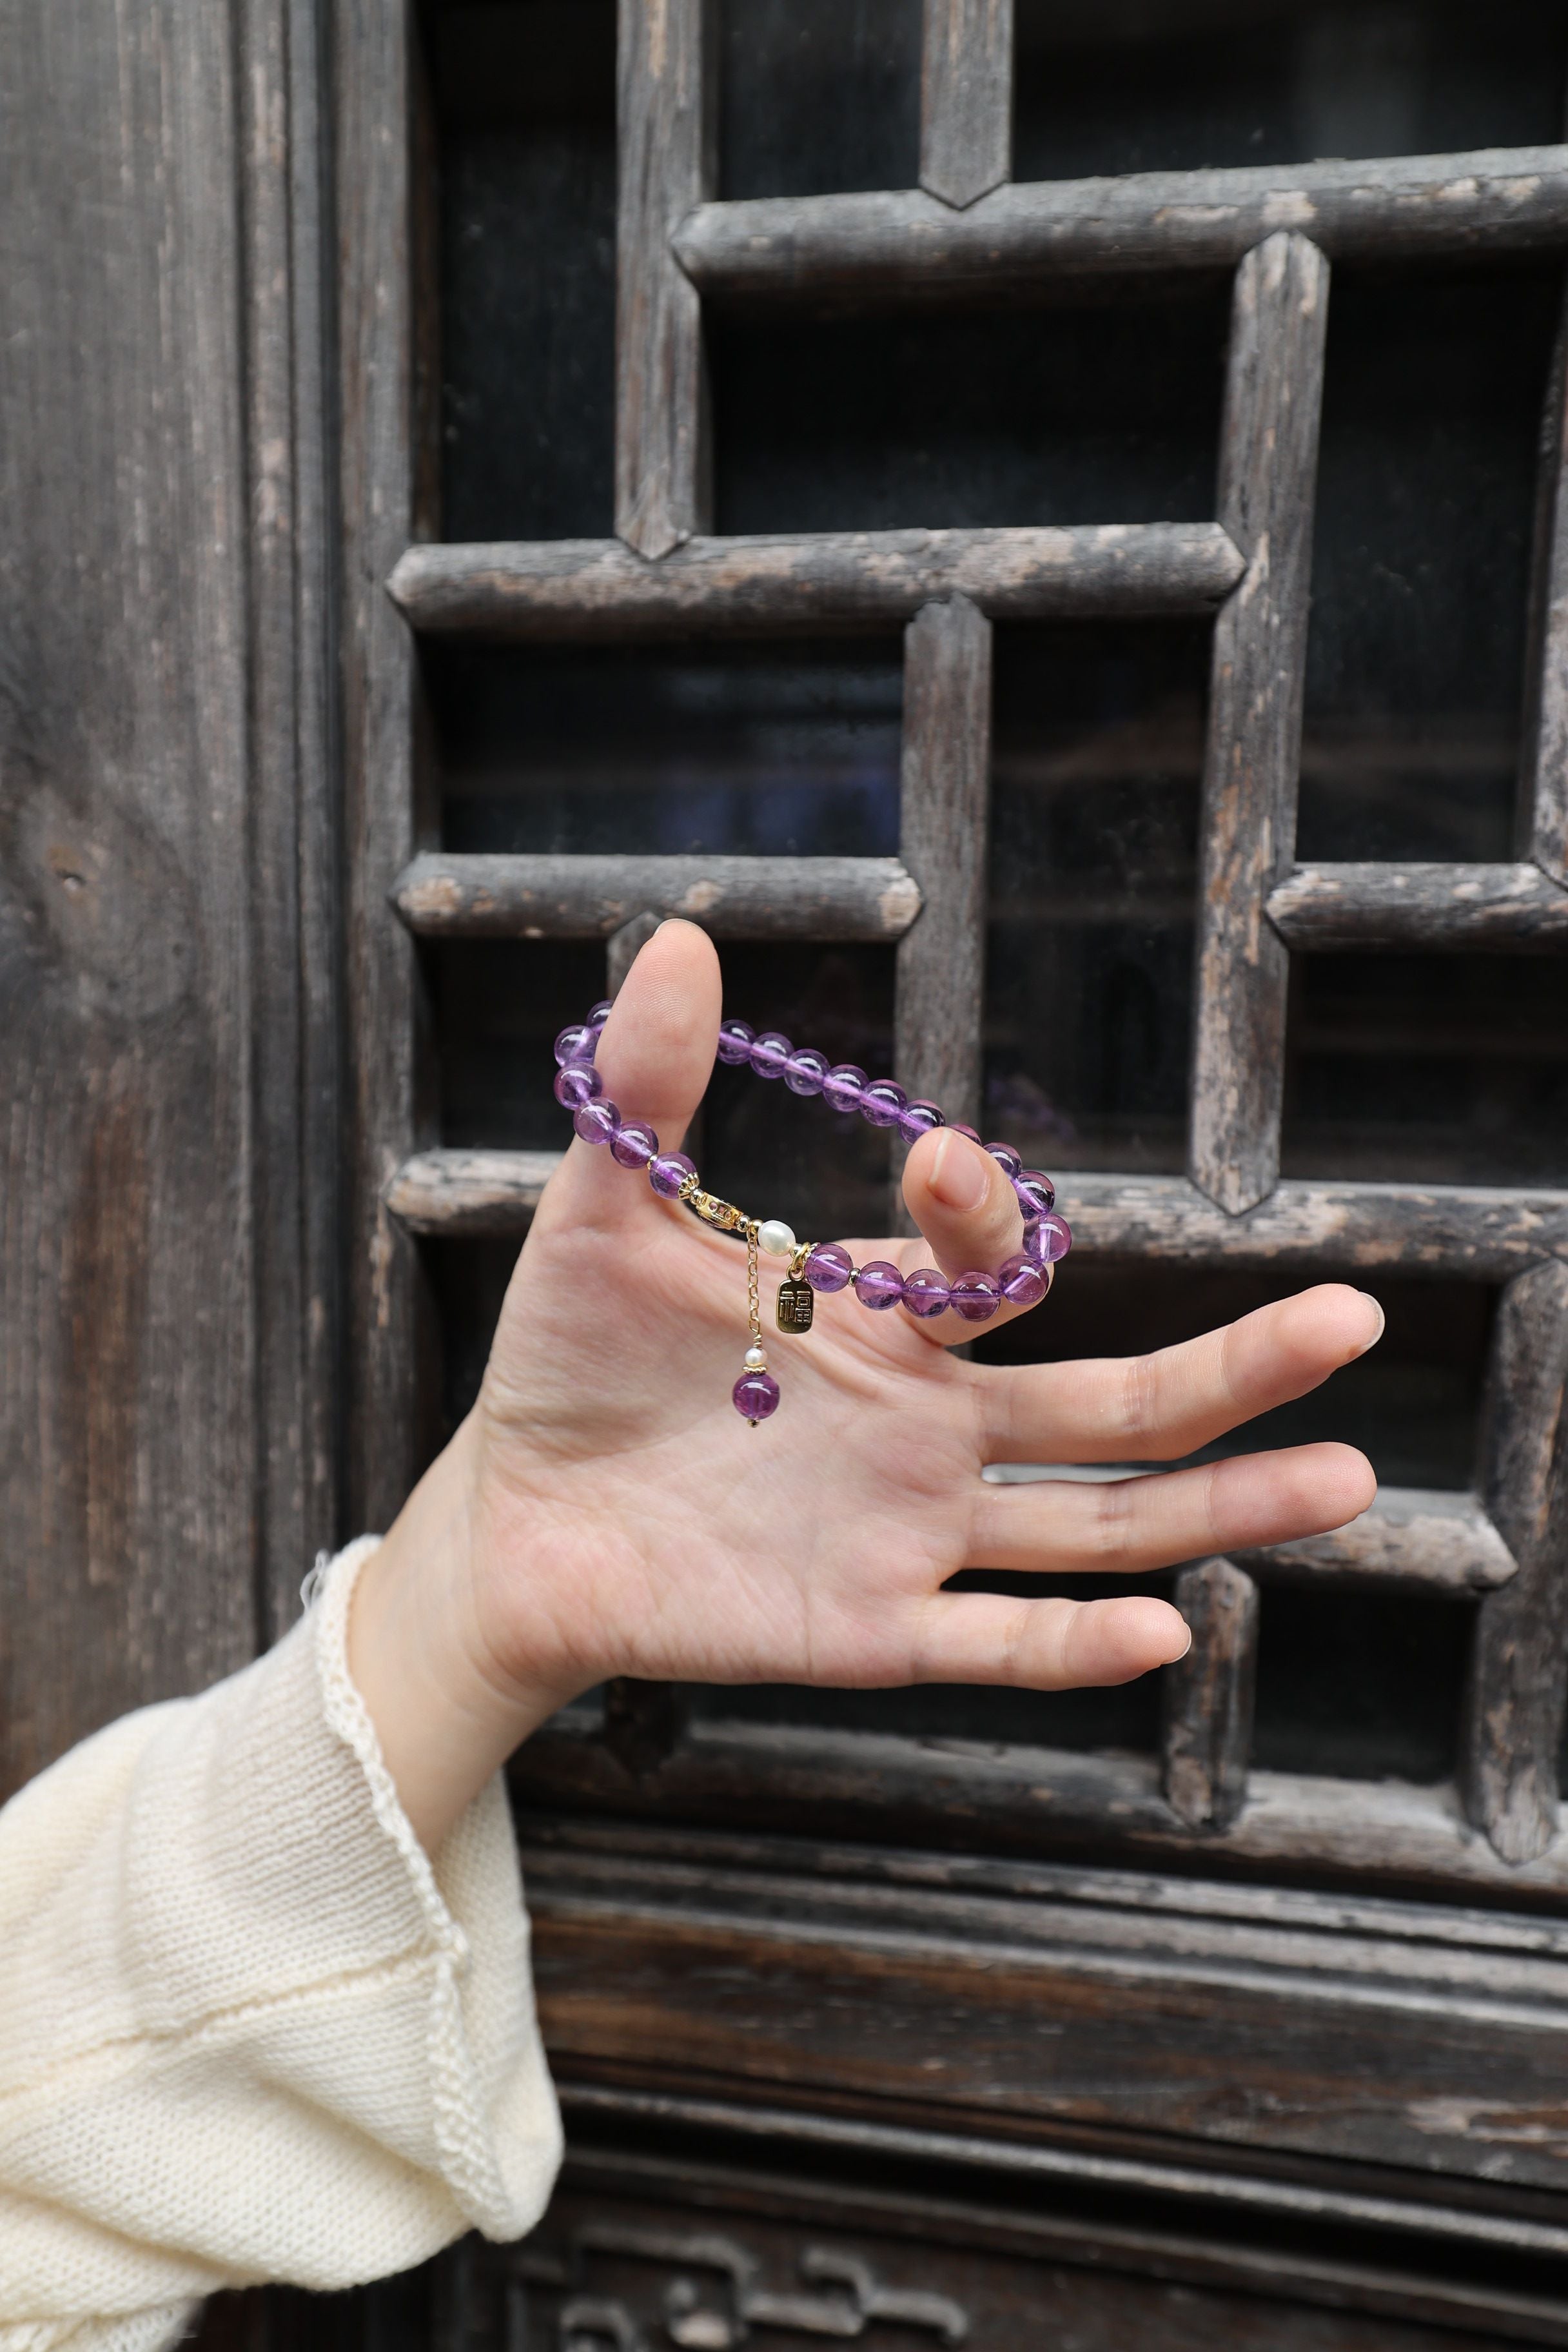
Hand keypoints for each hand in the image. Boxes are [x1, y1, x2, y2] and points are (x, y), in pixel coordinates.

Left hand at [350, 922, 1380, 1848]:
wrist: (519, 1515)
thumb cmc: (574, 1357)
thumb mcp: (607, 1217)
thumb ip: (654, 1093)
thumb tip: (679, 938)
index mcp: (887, 1321)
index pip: (992, 1268)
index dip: (983, 1215)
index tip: (935, 1166)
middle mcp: (933, 1425)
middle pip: (1114, 1404)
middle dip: (1236, 1364)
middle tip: (1350, 1317)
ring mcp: (913, 1530)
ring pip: (1097, 1522)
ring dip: (1220, 1504)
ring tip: (1351, 1477)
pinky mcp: (867, 1629)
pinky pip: (993, 1640)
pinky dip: (1076, 1645)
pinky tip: (1167, 1631)